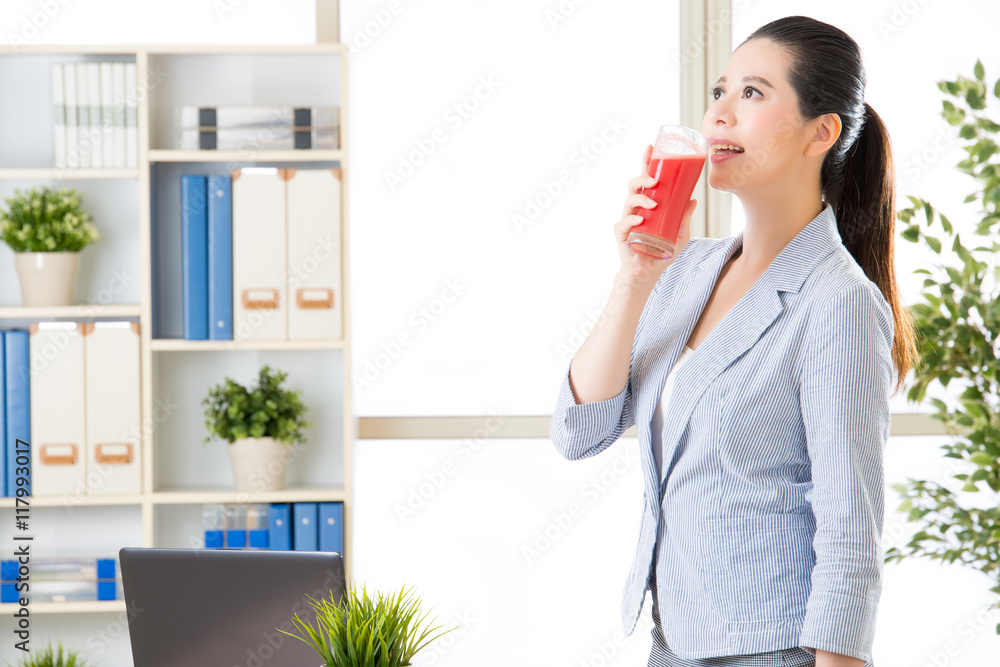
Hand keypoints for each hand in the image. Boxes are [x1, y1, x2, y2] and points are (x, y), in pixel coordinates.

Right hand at [614, 143, 696, 291]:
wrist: (648, 273)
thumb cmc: (661, 252)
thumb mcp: (680, 233)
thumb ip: (685, 217)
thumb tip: (694, 199)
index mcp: (648, 204)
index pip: (645, 179)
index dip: (646, 162)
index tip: (650, 147)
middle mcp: (636, 209)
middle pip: (634, 186)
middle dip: (642, 178)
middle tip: (655, 180)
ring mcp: (627, 220)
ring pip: (628, 201)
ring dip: (640, 199)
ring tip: (653, 205)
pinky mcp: (622, 234)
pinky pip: (623, 223)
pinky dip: (632, 220)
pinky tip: (640, 221)